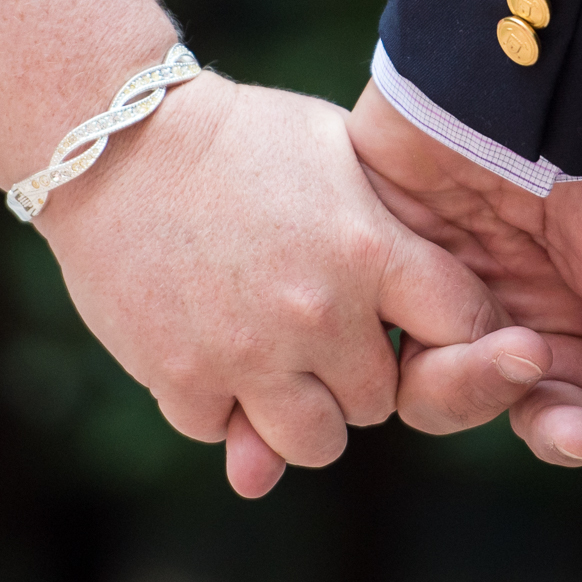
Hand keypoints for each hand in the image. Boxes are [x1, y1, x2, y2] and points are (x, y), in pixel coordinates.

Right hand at [37, 72, 552, 496]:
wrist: (117, 139)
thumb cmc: (242, 137)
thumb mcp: (337, 153)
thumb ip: (393, 225)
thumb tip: (450, 295)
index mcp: (368, 249)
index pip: (464, 328)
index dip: (458, 332)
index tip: (429, 325)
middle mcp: (316, 313)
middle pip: (385, 400)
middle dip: (365, 373)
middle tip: (331, 330)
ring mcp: (248, 354)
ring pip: (317, 445)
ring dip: (306, 410)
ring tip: (282, 359)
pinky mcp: (181, 378)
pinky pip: (228, 433)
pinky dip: (224, 406)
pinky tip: (214, 348)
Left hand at [347, 82, 581, 503]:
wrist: (572, 65)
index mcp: (565, 310)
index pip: (546, 404)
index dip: (556, 429)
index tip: (573, 434)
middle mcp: (491, 290)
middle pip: (460, 391)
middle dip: (485, 390)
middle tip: (520, 354)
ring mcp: (426, 255)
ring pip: (396, 356)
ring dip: (424, 369)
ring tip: (466, 332)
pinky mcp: (369, 216)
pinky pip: (344, 292)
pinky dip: (348, 320)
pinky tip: (378, 319)